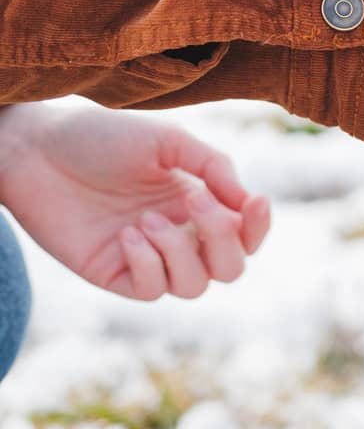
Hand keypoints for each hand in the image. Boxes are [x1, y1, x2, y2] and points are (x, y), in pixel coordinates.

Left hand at [0, 106, 269, 300]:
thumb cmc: (104, 137)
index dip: (259, 227)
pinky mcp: (113, 273)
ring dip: (179, 252)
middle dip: (222, 240)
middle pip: (230, 268)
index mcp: (198, 202)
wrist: (38, 149)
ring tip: (145, 219)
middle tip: (193, 200)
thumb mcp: (170, 141)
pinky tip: (127, 234)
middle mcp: (179, 234)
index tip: (255, 202)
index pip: (246, 234)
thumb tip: (246, 201)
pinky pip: (151, 291)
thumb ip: (214, 166)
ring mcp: (147, 258)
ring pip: (195, 286)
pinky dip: (148, 265)